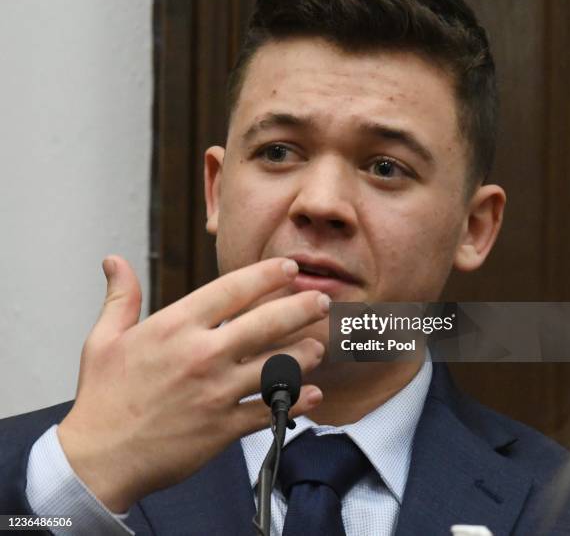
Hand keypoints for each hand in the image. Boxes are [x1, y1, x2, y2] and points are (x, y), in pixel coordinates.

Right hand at [57, 256, 327, 511]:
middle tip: (320, 301)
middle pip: (265, 323)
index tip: (288, 267)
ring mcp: (216, 392)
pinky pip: (269, 411)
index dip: (266, 274)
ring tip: (318, 346)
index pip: (232, 289)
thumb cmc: (103, 398)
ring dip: (304, 355)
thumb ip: (120, 297)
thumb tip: (114, 261)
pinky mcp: (223, 427)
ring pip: (276, 366)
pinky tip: (312, 394)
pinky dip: (295, 403)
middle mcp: (202, 355)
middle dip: (300, 307)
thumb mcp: (103, 339)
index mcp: (175, 327)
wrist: (99, 458)